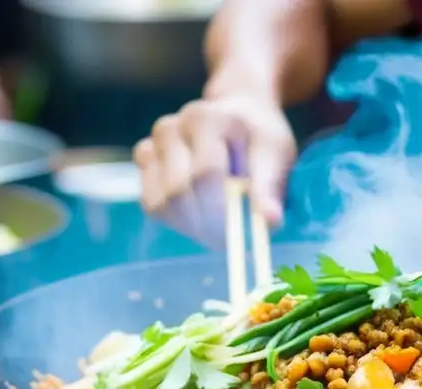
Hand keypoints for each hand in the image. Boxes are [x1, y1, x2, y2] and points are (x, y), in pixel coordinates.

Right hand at [133, 84, 296, 245]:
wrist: (239, 116)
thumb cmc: (260, 138)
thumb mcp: (276, 155)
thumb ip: (270, 187)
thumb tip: (271, 221)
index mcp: (206, 118)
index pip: (206, 174)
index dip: (222, 210)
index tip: (241, 231)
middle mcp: (172, 127)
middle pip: (178, 192)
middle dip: (206, 223)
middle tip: (230, 238)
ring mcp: (153, 144)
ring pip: (161, 202)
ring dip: (192, 224)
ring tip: (220, 220)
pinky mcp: (145, 162)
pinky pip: (152, 204)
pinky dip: (177, 218)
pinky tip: (201, 210)